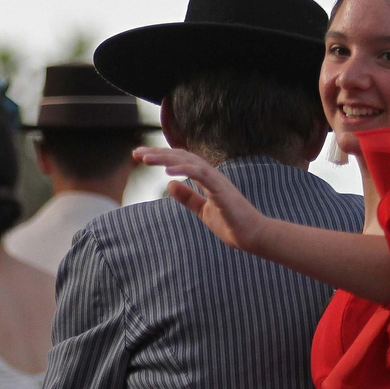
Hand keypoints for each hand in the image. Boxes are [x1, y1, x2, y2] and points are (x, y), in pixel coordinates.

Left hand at [133, 147, 270, 252]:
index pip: (180, 161)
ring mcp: (217, 181)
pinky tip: (168, 172)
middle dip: (158, 153)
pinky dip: (185, 170)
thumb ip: (188, 197)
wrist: (253, 235)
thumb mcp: (202, 210)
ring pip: (189, 162)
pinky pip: (202, 175)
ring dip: (166, 159)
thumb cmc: (231, 223)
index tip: (141, 156)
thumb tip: (170, 184)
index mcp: (206, 178)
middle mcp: (211, 175)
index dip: (161, 156)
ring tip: (147, 159)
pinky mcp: (222, 190)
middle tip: (136, 153)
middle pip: (181, 157)